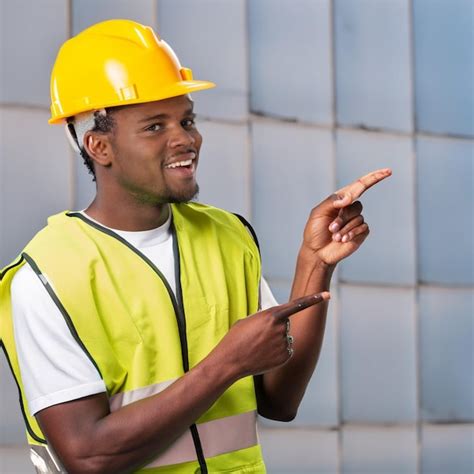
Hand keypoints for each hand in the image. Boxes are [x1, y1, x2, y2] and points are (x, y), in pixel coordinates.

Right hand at [213, 292, 330, 378]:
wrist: (230, 360)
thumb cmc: (236, 337)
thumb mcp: (249, 320)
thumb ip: (266, 317)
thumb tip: (277, 321)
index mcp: (272, 315)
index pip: (298, 304)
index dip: (314, 299)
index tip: (328, 295)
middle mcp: (281, 328)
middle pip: (286, 323)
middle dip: (276, 327)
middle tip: (258, 335)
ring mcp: (284, 343)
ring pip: (286, 337)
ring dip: (276, 340)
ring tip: (259, 346)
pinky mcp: (286, 356)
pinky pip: (287, 350)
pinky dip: (278, 352)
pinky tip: (264, 355)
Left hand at [303, 168, 391, 265]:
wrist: (317, 252)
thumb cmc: (314, 231)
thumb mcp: (318, 213)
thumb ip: (332, 201)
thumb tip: (348, 197)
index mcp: (340, 200)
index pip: (360, 185)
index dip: (374, 177)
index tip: (388, 171)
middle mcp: (350, 208)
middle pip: (356, 206)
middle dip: (342, 218)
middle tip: (331, 228)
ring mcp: (356, 221)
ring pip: (358, 218)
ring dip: (344, 228)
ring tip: (334, 236)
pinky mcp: (361, 233)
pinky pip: (362, 228)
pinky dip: (351, 233)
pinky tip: (342, 240)